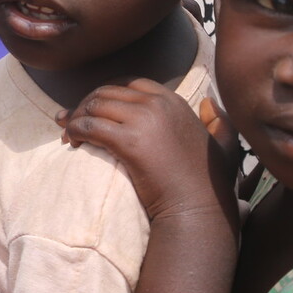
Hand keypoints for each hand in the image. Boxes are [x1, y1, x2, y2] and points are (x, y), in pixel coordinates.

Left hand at [59, 82, 234, 220]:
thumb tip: (210, 102)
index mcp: (174, 101)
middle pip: (105, 92)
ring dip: (75, 118)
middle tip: (71, 122)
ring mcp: (143, 120)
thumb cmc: (209, 184)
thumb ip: (218, 121)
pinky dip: (75, 130)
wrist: (198, 209)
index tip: (94, 109)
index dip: (106, 94)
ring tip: (69, 135)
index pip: (129, 83)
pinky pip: (88, 126)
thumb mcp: (224, 146)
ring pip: (93, 106)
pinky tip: (73, 142)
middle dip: (84, 105)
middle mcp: (158, 104)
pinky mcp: (128, 141)